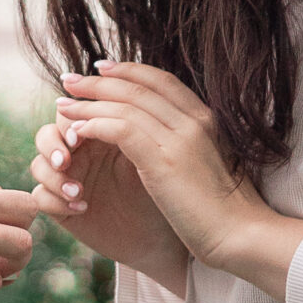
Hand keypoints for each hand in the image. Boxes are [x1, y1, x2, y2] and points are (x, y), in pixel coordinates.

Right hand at [30, 108, 189, 292]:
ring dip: (52, 176)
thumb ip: (134, 129)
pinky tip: (81, 207)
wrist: (164, 233)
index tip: (80, 134)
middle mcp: (81, 151)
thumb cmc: (165, 189)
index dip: (70, 119)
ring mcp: (69, 179)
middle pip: (47, 133)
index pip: (74, 111)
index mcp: (101, 130)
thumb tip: (115, 104)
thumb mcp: (153, 154)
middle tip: (66, 160)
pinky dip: (55, 201)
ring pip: (38, 165)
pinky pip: (40, 198)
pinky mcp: (62, 206)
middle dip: (52, 145)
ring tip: (77, 191)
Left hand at [55, 63, 302, 301]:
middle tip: (69, 80)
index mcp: (205, 118)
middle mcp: (193, 120)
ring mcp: (179, 138)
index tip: (101, 67)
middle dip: (99, 81)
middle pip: (137, 87)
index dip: (128, 70)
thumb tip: (155, 136)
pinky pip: (119, 129)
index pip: (161, 80)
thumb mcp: (204, 164)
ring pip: (124, 105)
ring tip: (62, 105)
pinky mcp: (163, 160)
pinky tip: (76, 132)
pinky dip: (93, 126)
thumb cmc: (224, 210)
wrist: (240, 235)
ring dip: (87, 103)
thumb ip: (183, 142)